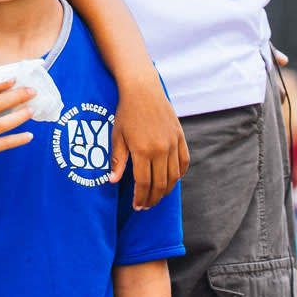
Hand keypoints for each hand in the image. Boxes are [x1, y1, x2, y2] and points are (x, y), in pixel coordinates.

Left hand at [110, 72, 187, 208]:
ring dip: (166, 190)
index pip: (144, 183)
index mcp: (143, 150)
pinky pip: (183, 162)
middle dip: (152, 199)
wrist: (143, 89)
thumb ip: (117, 161)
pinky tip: (171, 180)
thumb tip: (112, 181)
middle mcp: (161, 149)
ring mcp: (173, 144)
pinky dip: (179, 175)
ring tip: (156, 196)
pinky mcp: (180, 137)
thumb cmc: (126, 112)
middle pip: (160, 184)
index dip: (141, 198)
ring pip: (174, 177)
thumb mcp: (117, 136)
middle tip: (146, 206)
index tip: (137, 206)